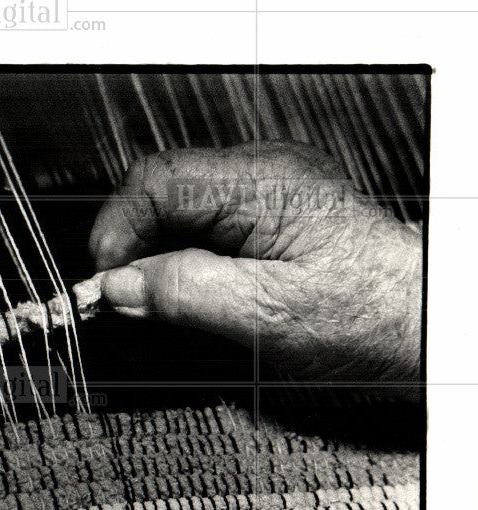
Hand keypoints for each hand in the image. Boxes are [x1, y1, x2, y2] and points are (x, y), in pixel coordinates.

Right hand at [90, 142, 421, 395]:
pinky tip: (180, 288)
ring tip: (151, 299)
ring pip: (176, 208)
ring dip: (153, 252)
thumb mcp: (265, 315)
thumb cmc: (365, 315)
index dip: (118, 227)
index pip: (159, 181)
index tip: (104, 278)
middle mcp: (263, 174)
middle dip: (131, 242)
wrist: (417, 323)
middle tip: (119, 296)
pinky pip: (200, 223)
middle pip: (162, 189)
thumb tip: (120, 285)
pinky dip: (177, 256)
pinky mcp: (263, 213)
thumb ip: (184, 294)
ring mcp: (263, 190)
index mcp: (264, 184)